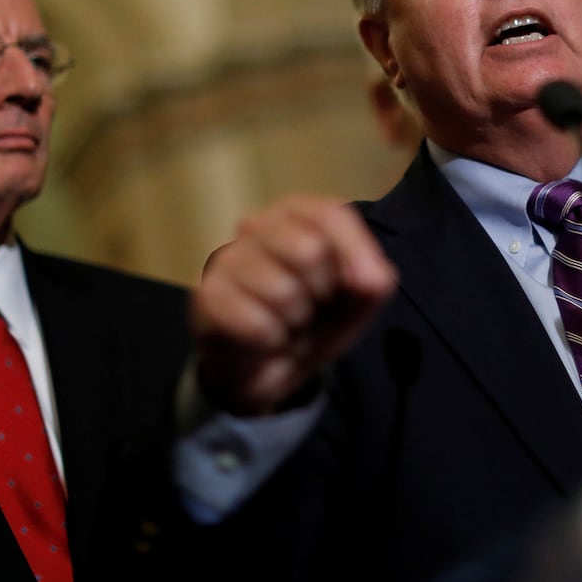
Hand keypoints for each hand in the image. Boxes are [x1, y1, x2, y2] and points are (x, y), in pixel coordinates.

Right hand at [191, 196, 396, 415]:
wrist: (266, 367)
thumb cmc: (315, 321)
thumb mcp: (357, 303)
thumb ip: (374, 283)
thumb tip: (372, 277)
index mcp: (297, 214)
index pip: (330, 214)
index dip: (355, 253)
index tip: (365, 286)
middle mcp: (258, 225)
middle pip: (309, 250)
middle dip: (323, 292)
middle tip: (313, 306)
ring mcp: (227, 258)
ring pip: (283, 291)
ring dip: (296, 321)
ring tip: (287, 322)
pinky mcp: (207, 296)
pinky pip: (256, 321)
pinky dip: (272, 339)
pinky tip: (264, 337)